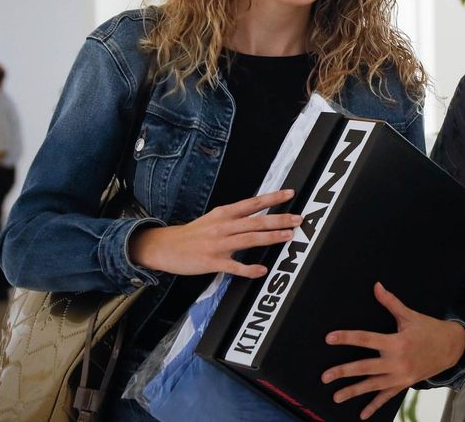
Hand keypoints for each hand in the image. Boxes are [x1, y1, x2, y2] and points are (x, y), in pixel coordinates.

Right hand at [130, 189, 299, 277]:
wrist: (166, 247)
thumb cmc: (193, 233)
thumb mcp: (214, 217)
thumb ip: (235, 216)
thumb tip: (257, 212)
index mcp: (224, 214)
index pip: (253, 203)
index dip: (272, 198)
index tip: (290, 193)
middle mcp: (223, 226)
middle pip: (256, 221)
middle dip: (279, 219)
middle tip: (298, 218)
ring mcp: (218, 244)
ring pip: (249, 239)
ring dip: (270, 238)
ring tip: (288, 236)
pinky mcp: (212, 262)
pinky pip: (234, 266)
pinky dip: (249, 269)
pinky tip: (261, 270)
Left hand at [322, 282, 464, 419]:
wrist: (452, 348)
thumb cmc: (429, 330)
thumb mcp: (410, 316)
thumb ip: (390, 302)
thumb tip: (377, 286)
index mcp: (396, 342)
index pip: (366, 339)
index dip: (346, 338)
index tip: (330, 338)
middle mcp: (396, 362)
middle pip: (364, 367)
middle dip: (343, 372)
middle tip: (325, 376)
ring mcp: (400, 376)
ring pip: (372, 385)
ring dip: (353, 391)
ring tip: (336, 396)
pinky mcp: (404, 384)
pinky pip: (386, 397)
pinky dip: (374, 406)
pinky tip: (362, 414)